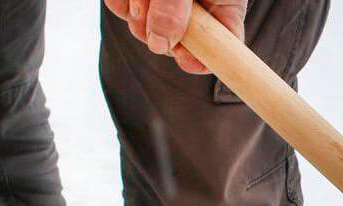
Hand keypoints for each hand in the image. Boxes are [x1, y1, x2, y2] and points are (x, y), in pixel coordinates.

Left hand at [103, 0, 245, 73]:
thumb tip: (159, 45)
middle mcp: (193, 11)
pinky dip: (122, 1)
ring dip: (139, 15)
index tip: (187, 58)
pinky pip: (121, 8)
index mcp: (221, 9)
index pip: (221, 50)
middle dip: (160, 32)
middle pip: (175, 44)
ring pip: (144, 29)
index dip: (202, 61)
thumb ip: (176, 10)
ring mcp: (160, 5)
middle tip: (154, 6)